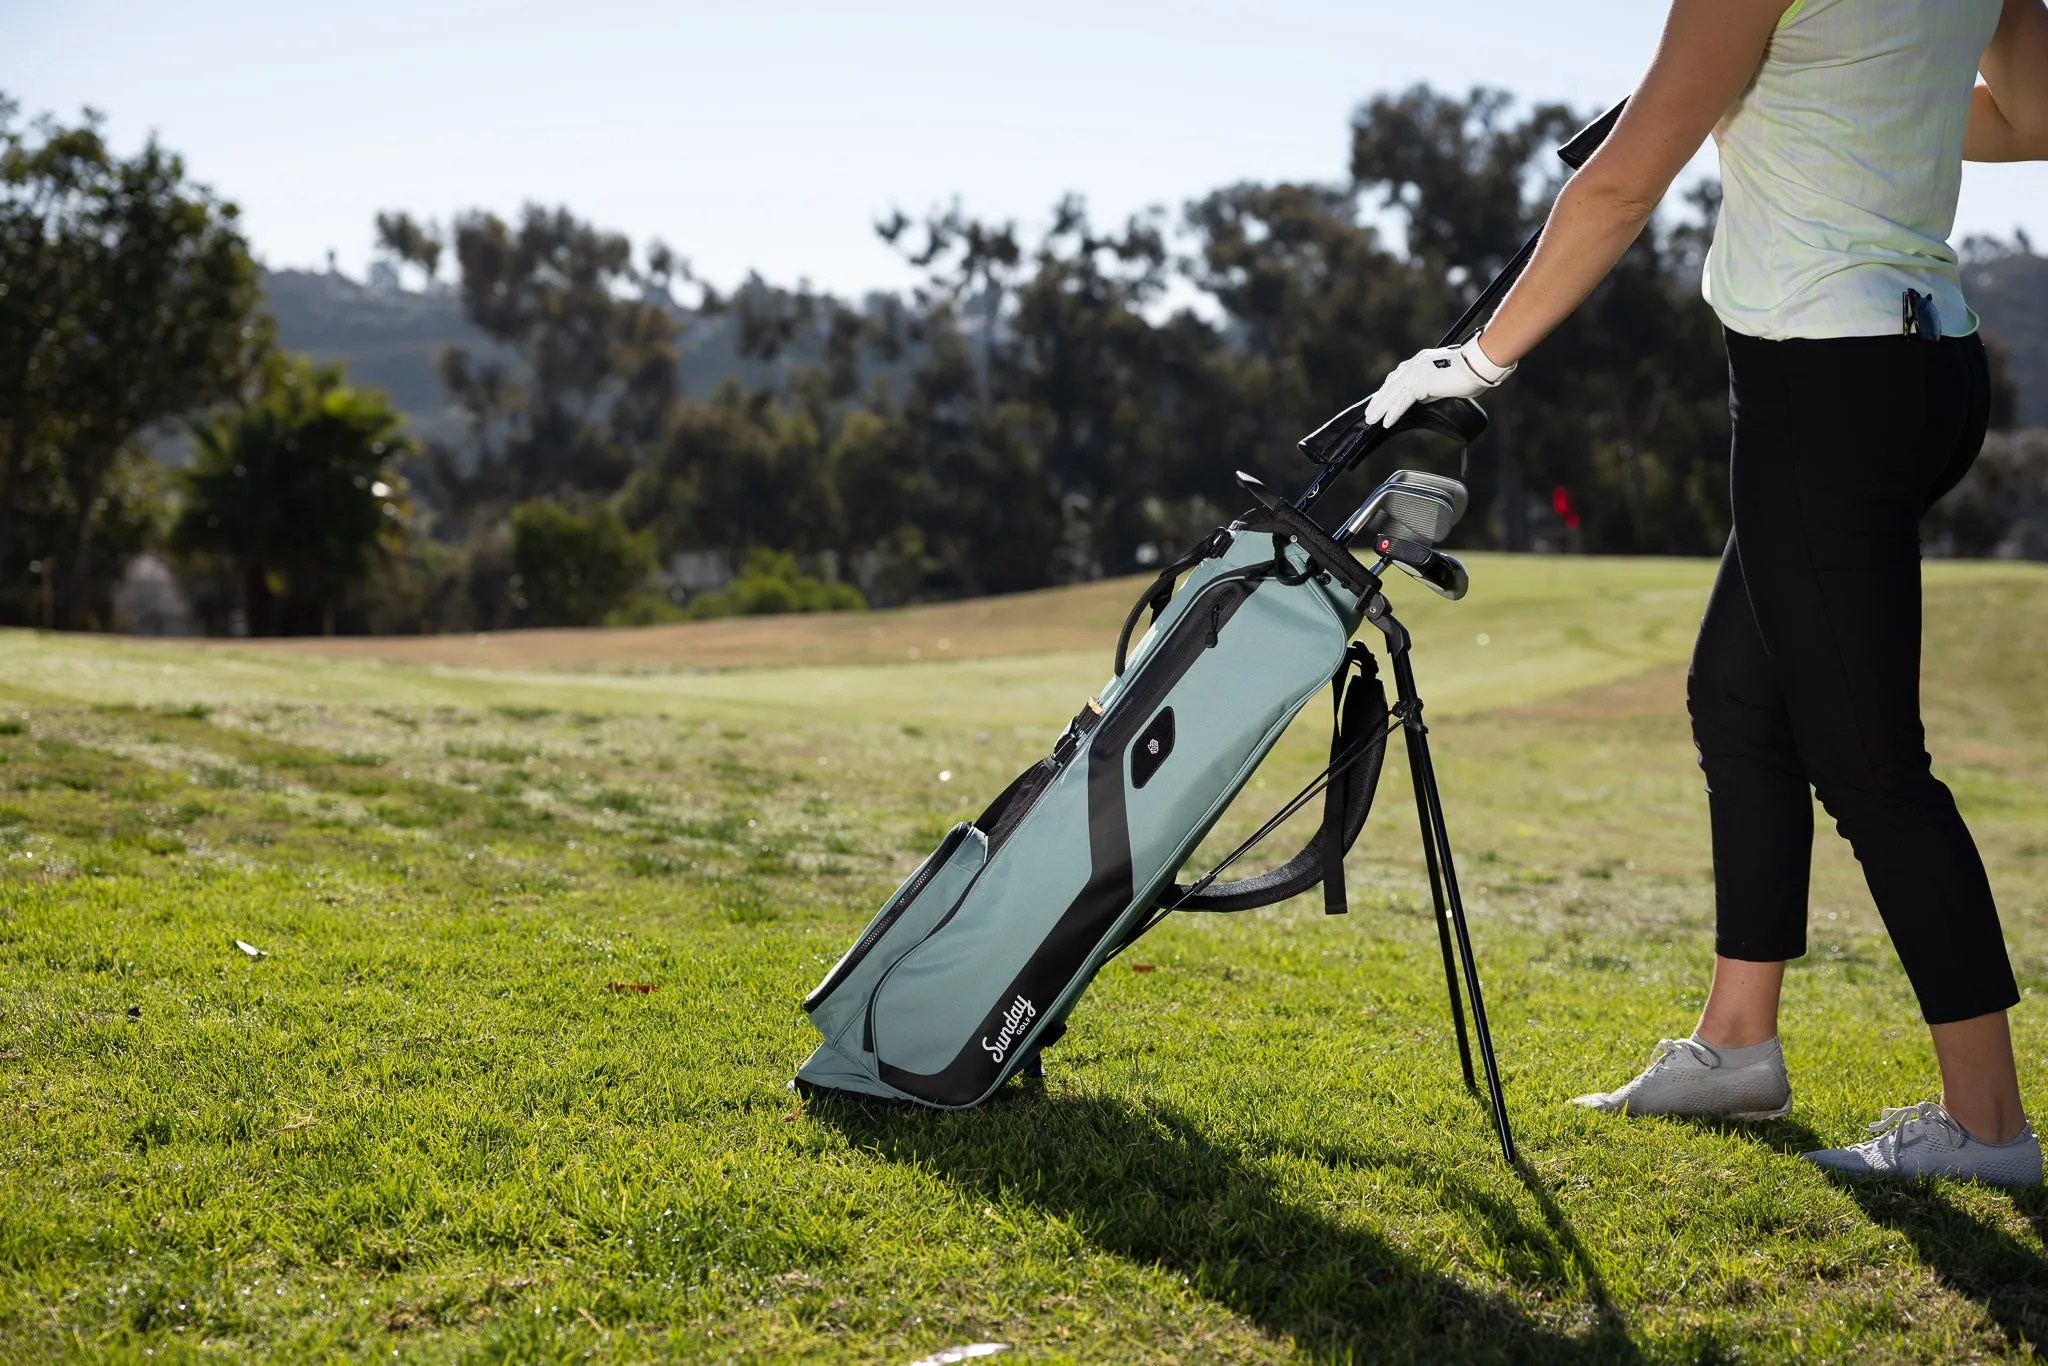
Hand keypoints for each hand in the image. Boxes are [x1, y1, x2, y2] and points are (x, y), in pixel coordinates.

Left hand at [1362, 336, 1514, 428]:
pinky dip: (1394, 412)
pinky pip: (1404, 400)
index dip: (1387, 390)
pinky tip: (1386, 422)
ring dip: (1381, 409)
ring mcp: (1417, 372)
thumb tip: (1422, 398)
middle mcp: (1415, 365)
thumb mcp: (1445, 382)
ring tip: (1371, 421)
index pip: (1398, 377)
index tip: (1379, 400)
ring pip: (1394, 394)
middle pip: (1391, 385)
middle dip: (1379, 401)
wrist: (1478, 365)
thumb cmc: (1469, 373)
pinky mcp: (1422, 382)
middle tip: (1369, 414)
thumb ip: (1431, 389)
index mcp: (1420, 362)